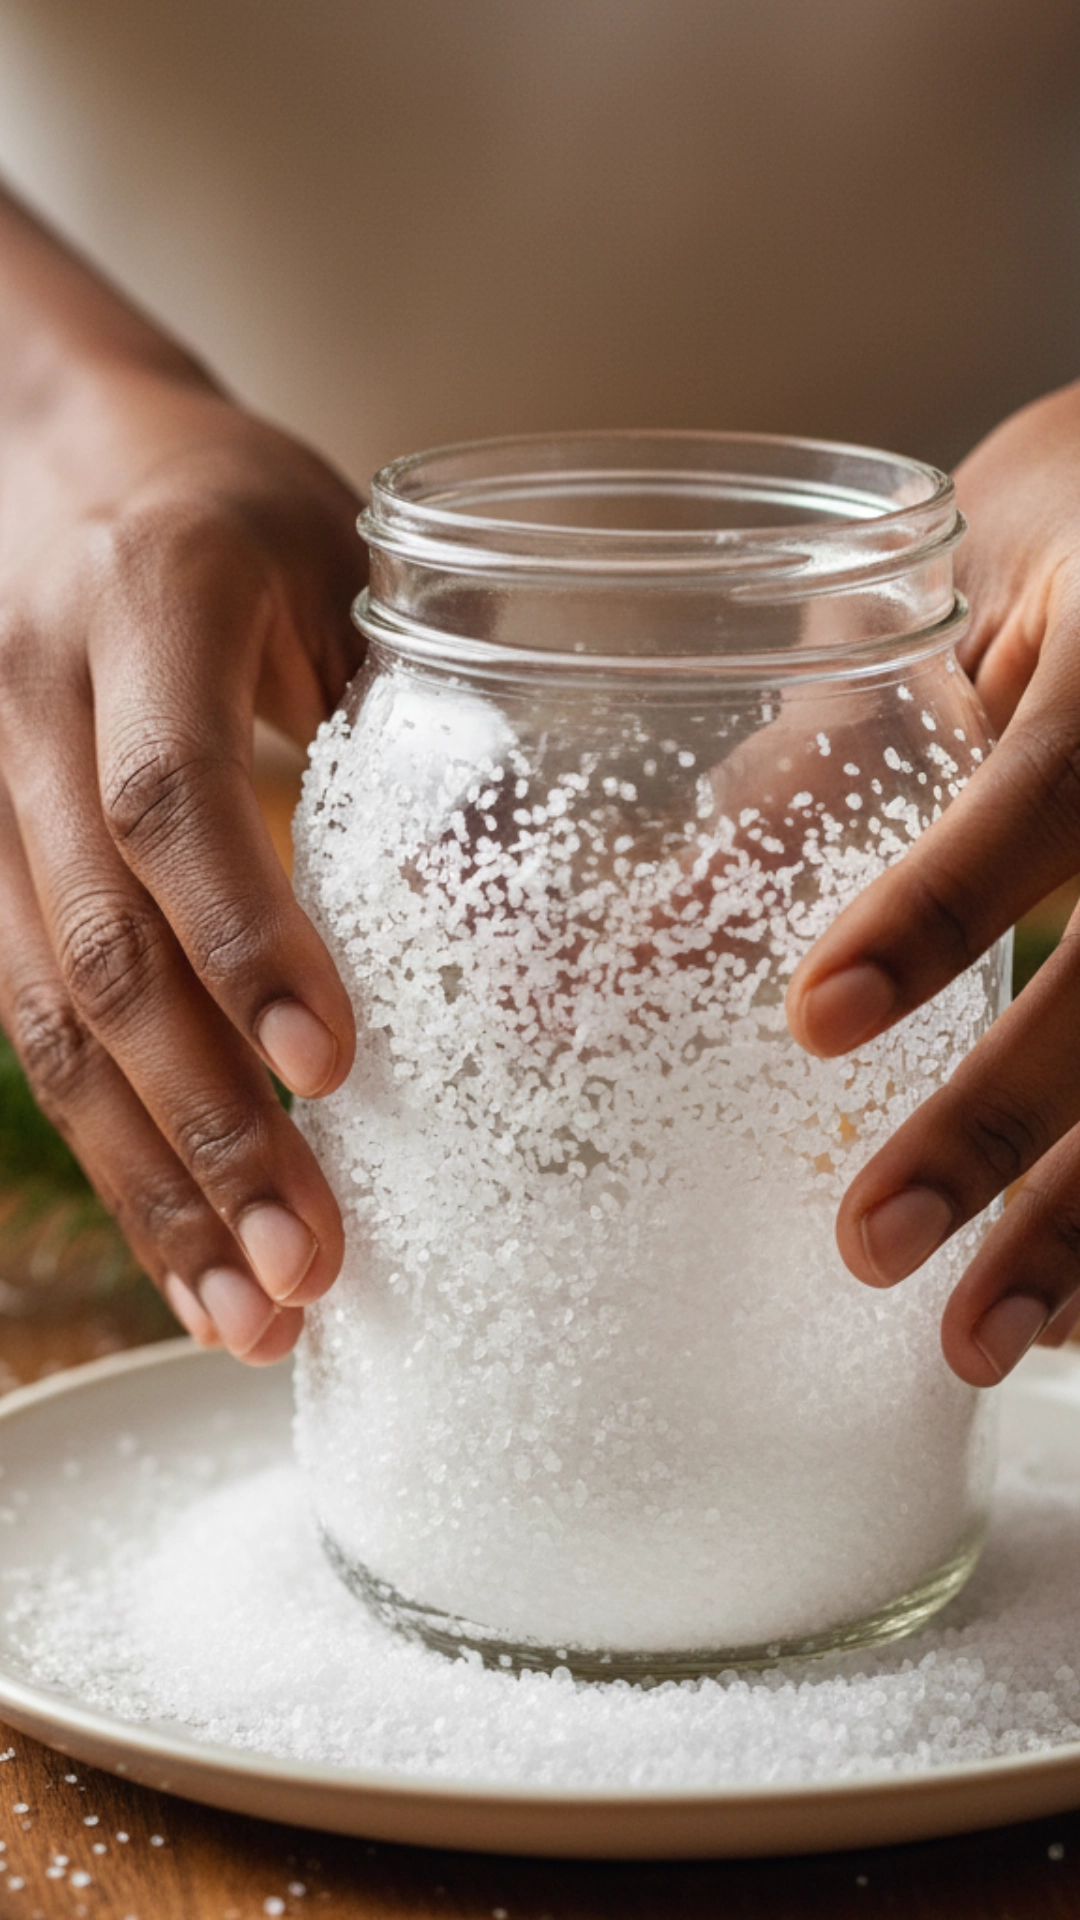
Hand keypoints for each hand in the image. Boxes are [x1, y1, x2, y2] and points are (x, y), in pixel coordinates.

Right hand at [0, 357, 364, 1360]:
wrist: (48, 454)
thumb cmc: (227, 509)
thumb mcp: (337, 566)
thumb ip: (403, 720)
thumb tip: (508, 917)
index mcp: (144, 609)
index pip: (169, 799)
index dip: (243, 940)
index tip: (333, 1070)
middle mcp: (31, 706)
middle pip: (96, 948)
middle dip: (204, 1124)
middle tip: (307, 1264)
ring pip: (40, 1019)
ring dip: (149, 1179)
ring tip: (246, 1312)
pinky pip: (20, 1024)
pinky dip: (108, 1146)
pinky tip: (179, 1243)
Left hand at [786, 379, 1079, 1387]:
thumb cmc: (1034, 566)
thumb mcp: (921, 629)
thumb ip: (797, 777)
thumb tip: (602, 950)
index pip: (1054, 788)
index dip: (943, 909)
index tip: (814, 1022)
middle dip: (1012, 1122)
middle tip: (871, 1246)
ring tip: (980, 1345)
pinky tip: (1071, 1313)